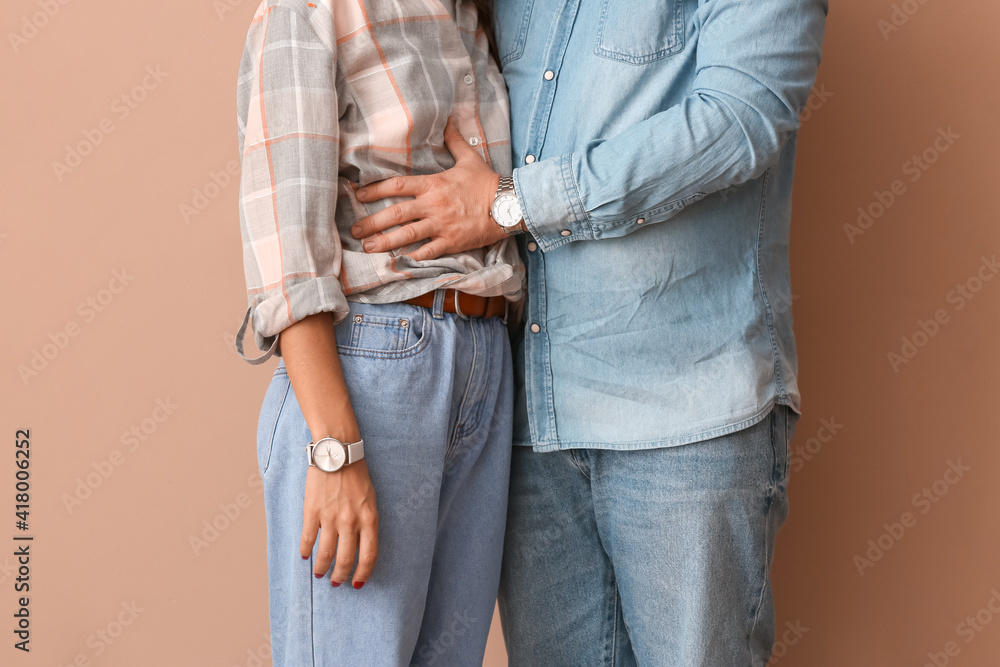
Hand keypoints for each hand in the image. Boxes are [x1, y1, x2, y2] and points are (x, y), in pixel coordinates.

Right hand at [300, 459, 378, 588]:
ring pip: (325, 554)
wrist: (338, 453)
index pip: (369, 556)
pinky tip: (305, 556)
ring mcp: (330, 517)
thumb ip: (366, 523)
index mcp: (369, 519)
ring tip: (319, 574)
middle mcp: (351, 522)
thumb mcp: (370, 500)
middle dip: (340, 576)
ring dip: (322, 568)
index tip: (357, 583)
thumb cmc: (357, 475)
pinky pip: (308, 538)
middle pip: (346, 560)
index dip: (363, 574)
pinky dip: (306, 551)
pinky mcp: (312, 511)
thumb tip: (359, 546)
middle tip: (336, 582)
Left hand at [351, 116, 505, 260]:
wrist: (509, 204)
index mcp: (433, 184)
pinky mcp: (451, 242)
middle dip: (371, 223)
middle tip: (354, 230)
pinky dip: (411, 258)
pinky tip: (396, 262)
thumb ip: (453, 140)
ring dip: (384, 242)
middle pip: (395, 214)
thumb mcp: (468, 158)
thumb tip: (449, 118)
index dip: (373, 190)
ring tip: (367, 248)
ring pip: (406, 235)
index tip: (357, 195)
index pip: (396, 186)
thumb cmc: (487, 182)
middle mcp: (433, 205)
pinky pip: (427, 252)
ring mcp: (441, 225)